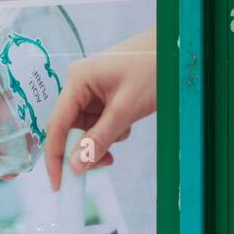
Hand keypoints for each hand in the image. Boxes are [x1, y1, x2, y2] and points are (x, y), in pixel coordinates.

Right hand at [44, 27, 156, 191]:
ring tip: (124, 133)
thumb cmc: (153, 68)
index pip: (57, 125)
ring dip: (102, 138)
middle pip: (70, 128)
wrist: (178, 50)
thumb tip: (76, 165)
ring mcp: (92, 90)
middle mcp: (79, 85)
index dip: (55, 156)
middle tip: (104, 163)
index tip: (59, 183)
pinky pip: (99, 121)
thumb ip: (100, 138)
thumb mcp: (126, 109)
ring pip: (86, 127)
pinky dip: (111, 130)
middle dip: (86, 147)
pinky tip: (127, 125)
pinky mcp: (105, 95)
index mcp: (76, 81)